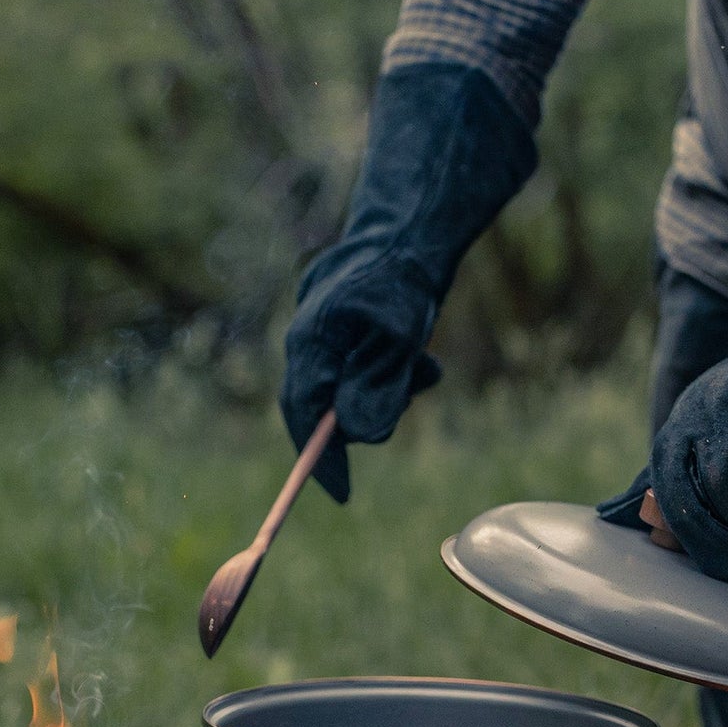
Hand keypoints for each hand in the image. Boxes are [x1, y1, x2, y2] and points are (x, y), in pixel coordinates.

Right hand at [280, 249, 442, 503]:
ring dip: (391, 390)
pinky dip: (394, 376)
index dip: (320, 460)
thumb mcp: (399, 338)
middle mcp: (308, 345)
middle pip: (325, 410)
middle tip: (404, 397)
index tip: (342, 495)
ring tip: (422, 366)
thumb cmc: (402, 280)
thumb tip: (357, 433)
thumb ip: (378, 385)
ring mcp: (325, 342)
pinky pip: (365, 375)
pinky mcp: (346, 339)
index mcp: (311, 343)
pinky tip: (422, 362)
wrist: (408, 231)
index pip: (305, 416)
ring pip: (351, 393)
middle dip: (367, 415)